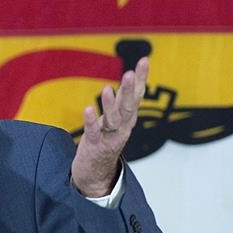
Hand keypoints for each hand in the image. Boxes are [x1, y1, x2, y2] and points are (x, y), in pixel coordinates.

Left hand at [72, 57, 148, 196]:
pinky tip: (88, 109)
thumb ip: (124, 98)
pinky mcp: (95, 145)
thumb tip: (133, 75)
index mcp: (128, 117)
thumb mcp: (117, 117)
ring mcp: (109, 136)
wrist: (96, 172)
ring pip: (113, 119)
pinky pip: (94, 132)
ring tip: (107, 89)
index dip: (141, 78)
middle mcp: (122, 126)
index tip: (144, 60)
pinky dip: (92, 121)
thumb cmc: (106, 139)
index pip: (136, 94)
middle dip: (130, 89)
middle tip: (130, 73)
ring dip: (110, 105)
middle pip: (128, 106)